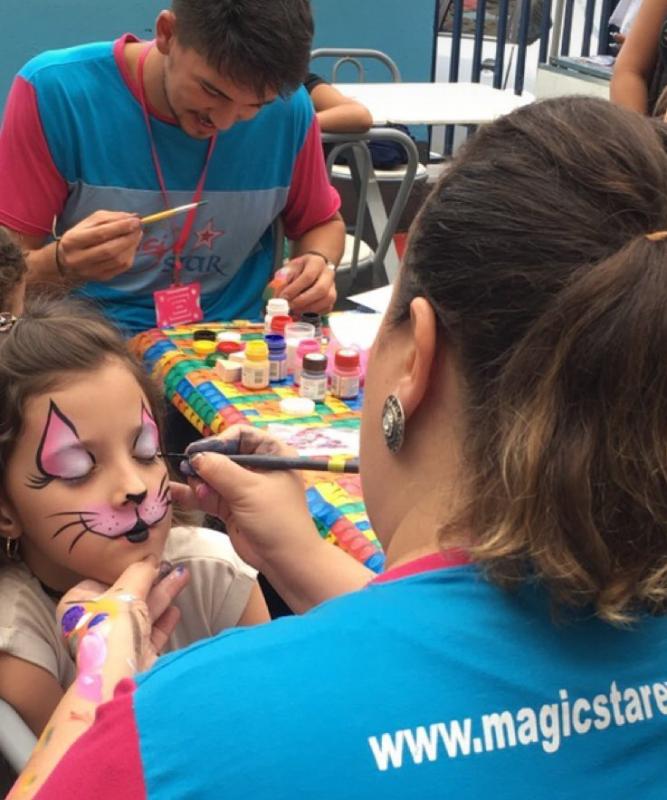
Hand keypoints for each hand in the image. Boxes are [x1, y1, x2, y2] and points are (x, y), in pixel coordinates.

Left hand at [56, 558, 188, 672]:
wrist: (119, 677)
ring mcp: (116, 642)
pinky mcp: (136, 656)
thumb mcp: (125, 592)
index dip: (126, 570)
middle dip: (152, 581)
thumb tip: (150, 558)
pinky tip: (176, 609)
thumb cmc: (111, 630)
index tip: (147, 561)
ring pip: (143, 613)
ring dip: (164, 594)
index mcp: (78, 607)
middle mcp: (95, 624)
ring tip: (183, 576)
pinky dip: (165, 620)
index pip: (102, 581)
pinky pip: (151, 633)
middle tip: (171, 565)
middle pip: (127, 596)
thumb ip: (139, 572)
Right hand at [57, 210, 142, 282]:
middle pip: (110, 249)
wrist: (67, 261)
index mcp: (73, 241)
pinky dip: (130, 255)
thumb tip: (132, 217)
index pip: (100, 234)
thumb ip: (110, 218)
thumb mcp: (89, 222)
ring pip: (118, 260)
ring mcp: (90, 271)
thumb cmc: (80, 237)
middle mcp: (79, 258)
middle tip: (139, 228)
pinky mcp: (101, 278)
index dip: (120, 227)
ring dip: (132, 246)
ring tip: (137, 236)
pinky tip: (132, 247)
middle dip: (128, 237)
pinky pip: (121, 268)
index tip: (135, 221)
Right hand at [169, 426, 317, 571]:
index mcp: (272, 454)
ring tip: (199, 491)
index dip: (220, 440)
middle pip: (223, 454)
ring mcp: (243, 487)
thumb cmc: (277, 519)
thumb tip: (195, 456)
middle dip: (206, 463)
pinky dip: (193, 494)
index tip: (201, 452)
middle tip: (191, 471)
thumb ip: (220, 470)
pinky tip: (176, 493)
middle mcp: (256, 467)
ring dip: (200, 481)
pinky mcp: (231, 506)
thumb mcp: (249, 490)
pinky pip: (208, 494)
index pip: (241, 434)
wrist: (285, 561)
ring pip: (212, 475)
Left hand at [278, 252, 336, 313]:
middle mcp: (328, 274)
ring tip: (296, 310)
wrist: (312, 269)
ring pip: (327, 300)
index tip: (283, 297)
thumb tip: (277, 291)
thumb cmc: (300, 269)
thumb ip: (283, 278)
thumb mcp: (289, 268)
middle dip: (303, 301)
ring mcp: (333, 286)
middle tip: (290, 306)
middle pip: (321, 289)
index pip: (308, 276)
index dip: (295, 289)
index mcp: (316, 263)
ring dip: (309, 308)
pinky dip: (315, 312)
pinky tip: (304, 312)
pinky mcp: (333, 297)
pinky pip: (328, 308)